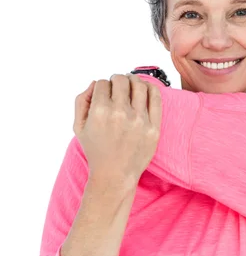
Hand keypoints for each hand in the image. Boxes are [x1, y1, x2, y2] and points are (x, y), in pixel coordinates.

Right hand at [73, 73, 161, 188]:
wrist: (115, 175)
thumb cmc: (96, 151)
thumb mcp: (78, 127)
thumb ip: (81, 101)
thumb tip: (94, 83)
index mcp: (100, 112)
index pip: (102, 83)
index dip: (102, 86)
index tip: (104, 94)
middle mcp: (120, 114)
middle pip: (121, 80)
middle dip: (116, 80)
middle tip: (117, 87)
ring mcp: (139, 120)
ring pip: (139, 85)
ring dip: (133, 81)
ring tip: (130, 86)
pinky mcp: (154, 127)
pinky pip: (156, 97)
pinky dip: (150, 88)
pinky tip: (145, 90)